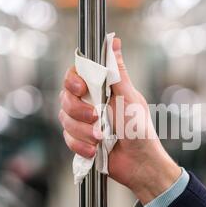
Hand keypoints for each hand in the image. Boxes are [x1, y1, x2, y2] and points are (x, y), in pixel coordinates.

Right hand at [59, 38, 180, 204]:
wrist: (140, 164)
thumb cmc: (140, 130)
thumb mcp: (129, 98)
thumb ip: (117, 72)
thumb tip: (114, 41)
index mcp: (103, 90)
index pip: (76, 76)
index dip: (73, 81)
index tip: (80, 89)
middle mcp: (91, 104)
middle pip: (66, 97)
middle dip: (79, 111)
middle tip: (95, 118)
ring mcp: (85, 123)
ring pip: (65, 120)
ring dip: (82, 131)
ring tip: (100, 138)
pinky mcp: (81, 140)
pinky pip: (68, 139)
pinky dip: (80, 146)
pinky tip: (94, 151)